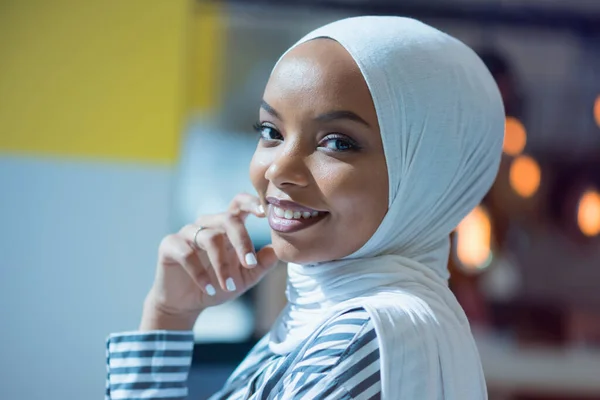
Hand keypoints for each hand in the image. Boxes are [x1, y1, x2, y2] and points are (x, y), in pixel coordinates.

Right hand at [140, 193, 278, 330]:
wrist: (185, 304)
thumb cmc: (218, 285)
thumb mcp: (244, 278)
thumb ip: (261, 265)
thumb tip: (278, 251)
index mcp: (226, 227)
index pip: (239, 204)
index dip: (251, 203)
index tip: (265, 212)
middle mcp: (207, 224)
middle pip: (228, 219)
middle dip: (242, 241)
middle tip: (251, 265)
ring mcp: (187, 233)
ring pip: (210, 238)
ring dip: (222, 265)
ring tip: (229, 287)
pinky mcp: (169, 245)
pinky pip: (187, 254)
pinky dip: (201, 274)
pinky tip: (210, 289)